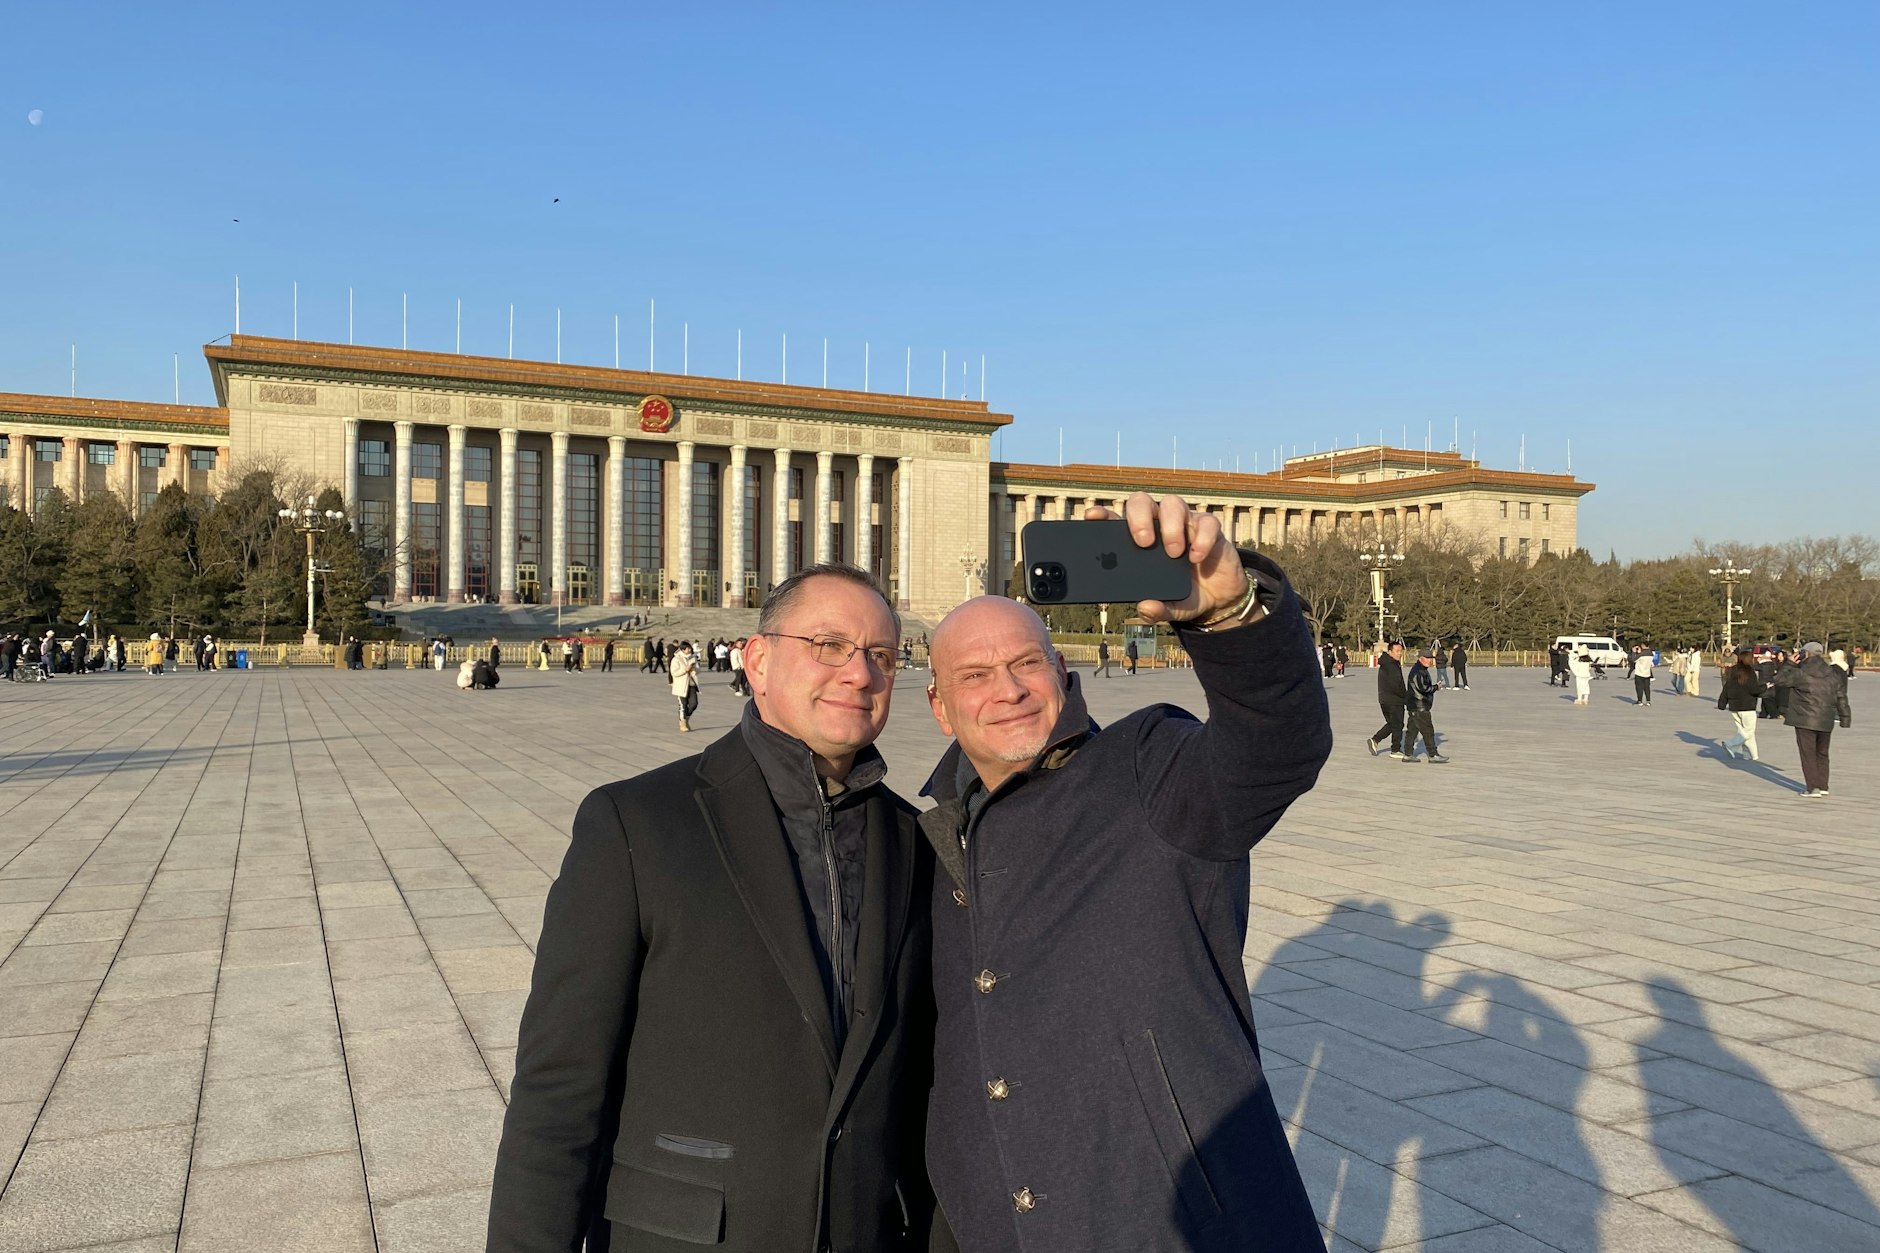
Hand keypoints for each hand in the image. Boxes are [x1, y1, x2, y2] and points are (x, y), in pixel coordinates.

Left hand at [1082, 493, 1247, 624]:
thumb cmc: (1184, 595)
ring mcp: (1184, 523)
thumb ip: (1156, 611)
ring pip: (1172, 503)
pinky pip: (1206, 521)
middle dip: (1139, 517)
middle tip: (1144, 542)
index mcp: (1139, 540)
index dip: (1102, 514)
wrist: (1219, 599)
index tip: (1092, 517)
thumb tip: (1144, 608)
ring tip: (1173, 553)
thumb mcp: (1169, 608)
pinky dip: (1201, 538)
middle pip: (1141, 502)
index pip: (1115, 519)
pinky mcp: (1208, 528)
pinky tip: (1196, 556)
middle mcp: (1159, 525)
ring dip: (1170, 526)